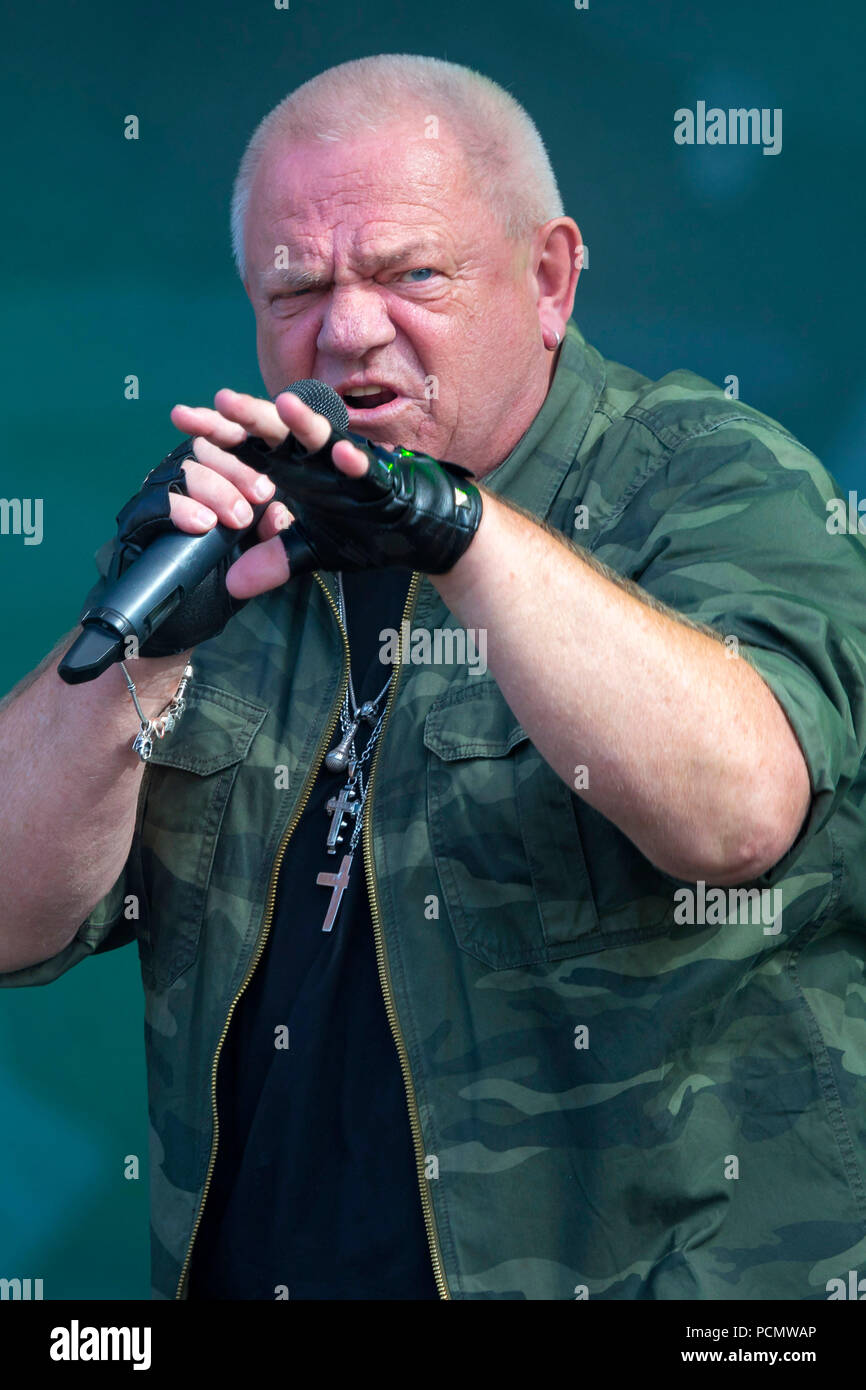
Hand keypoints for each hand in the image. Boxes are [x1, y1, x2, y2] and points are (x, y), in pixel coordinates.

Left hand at [170, 389, 371, 598]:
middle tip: (218, 401)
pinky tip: (344, 454)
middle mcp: (314, 458)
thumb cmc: (362, 527)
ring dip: (304, 422)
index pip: (248, 445)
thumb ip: (272, 561)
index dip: (217, 431)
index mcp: (292, 468)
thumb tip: (232, 584)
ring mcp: (346, 464)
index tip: (181, 418)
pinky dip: (357, 460)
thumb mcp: (309, 550)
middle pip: (275, 430)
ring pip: (322, 437)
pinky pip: (368, 468)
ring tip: (283, 405)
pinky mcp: (380, 480)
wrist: (415, 533)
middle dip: (248, 415)